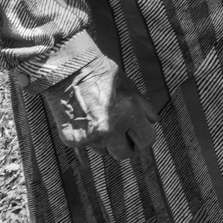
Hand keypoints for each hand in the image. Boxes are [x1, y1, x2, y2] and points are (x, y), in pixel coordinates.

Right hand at [42, 55, 158, 160]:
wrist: (69, 69)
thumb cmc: (101, 73)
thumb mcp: (129, 85)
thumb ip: (143, 106)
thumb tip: (153, 122)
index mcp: (129, 114)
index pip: (146, 141)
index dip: (143, 136)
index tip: (138, 132)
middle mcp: (111, 130)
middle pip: (125, 153)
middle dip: (124, 142)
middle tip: (119, 129)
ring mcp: (90, 138)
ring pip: (104, 151)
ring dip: (105, 141)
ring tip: (99, 119)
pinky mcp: (73, 141)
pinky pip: (86, 147)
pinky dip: (87, 137)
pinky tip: (85, 120)